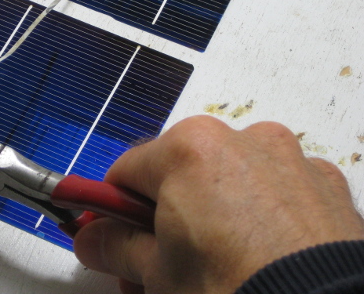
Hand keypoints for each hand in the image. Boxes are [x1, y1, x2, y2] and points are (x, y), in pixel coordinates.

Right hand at [74, 116, 363, 293]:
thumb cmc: (237, 290)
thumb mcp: (158, 274)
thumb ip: (117, 247)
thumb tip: (94, 239)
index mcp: (189, 149)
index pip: (125, 172)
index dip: (111, 209)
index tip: (110, 233)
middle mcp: (239, 139)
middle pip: (177, 173)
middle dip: (163, 216)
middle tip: (161, 263)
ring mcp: (287, 158)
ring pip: (226, 178)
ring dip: (211, 211)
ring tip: (215, 261)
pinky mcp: (323, 184)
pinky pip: (273, 189)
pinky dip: (259, 213)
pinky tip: (258, 253)